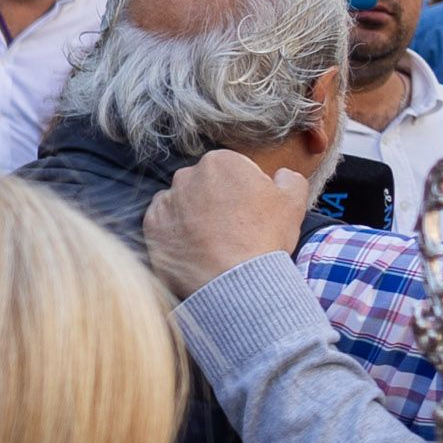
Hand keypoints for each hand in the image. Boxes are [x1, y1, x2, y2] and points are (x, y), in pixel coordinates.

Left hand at [147, 149, 315, 300]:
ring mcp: (166, 201)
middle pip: (204, 185)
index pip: (232, 170)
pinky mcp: (151, 227)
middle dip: (215, 201)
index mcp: (220, 161)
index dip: (244, 192)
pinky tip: (195, 250)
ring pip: (182, 204)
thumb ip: (288, 179)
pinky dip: (176, 235)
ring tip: (212, 243)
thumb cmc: (264, 238)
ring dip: (193, 217)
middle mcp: (186, 175)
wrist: (235, 281)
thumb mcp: (292, 202)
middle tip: (232, 229)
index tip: (250, 213)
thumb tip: (281, 175)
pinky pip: (164, 225)